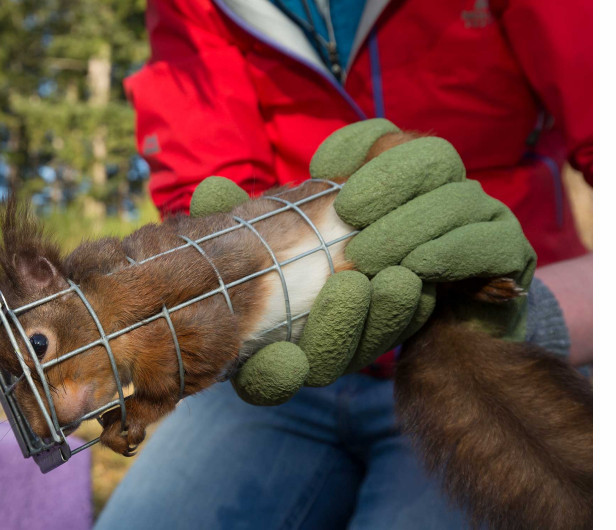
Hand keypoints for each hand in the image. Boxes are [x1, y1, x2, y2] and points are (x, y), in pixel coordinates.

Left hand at [331, 121, 535, 340]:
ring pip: (456, 198)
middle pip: (429, 155)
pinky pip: (488, 241)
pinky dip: (447, 253)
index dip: (354, 144)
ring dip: (407, 227)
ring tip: (367, 258)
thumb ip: (325, 226)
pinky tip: (415, 269)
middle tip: (347, 212)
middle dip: (385, 179)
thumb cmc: (384, 297)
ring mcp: (487, 214)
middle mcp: (452, 185)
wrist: (445, 342)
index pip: (386, 135)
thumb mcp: (346, 259)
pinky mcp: (512, 252)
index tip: (321, 171)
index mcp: (411, 177)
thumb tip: (286, 199)